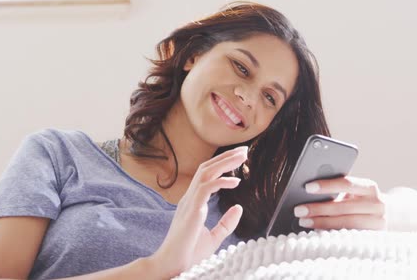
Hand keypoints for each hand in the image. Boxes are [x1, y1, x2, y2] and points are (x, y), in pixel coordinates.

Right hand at [148, 146, 247, 277]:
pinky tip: (236, 182)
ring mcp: (189, 203)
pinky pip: (205, 189)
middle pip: (206, 168)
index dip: (222, 164)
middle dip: (225, 157)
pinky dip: (221, 182)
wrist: (172, 266)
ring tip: (242, 157)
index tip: (239, 157)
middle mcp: (189, 198)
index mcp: (193, 202)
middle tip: (244, 150)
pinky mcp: (191, 210)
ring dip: (225, 163)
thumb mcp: (213, 238)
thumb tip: (239, 207)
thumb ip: (226, 223)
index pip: (206, 175)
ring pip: (205, 173)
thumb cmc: (188, 254)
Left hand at [293, 176, 387, 230]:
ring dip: (321, 222)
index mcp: (369, 187)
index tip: (307, 188)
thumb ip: (337, 189)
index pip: (346, 183)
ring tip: (303, 221)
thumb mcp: (353, 192)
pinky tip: (316, 231)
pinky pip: (349, 235)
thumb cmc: (359, 200)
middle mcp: (377, 203)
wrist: (385, 215)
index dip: (326, 185)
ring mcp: (378, 222)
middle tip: (298, 209)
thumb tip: (308, 191)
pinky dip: (330, 232)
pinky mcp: (373, 236)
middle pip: (343, 206)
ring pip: (345, 223)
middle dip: (318, 208)